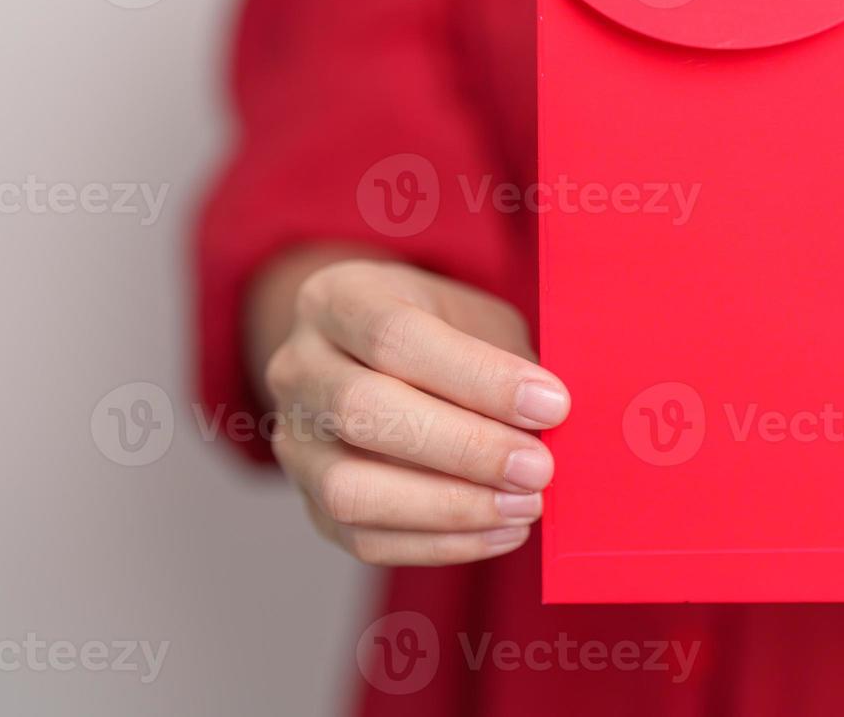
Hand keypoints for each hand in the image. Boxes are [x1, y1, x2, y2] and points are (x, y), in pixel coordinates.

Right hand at [260, 258, 569, 565]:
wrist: (372, 357)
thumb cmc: (441, 332)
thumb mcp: (477, 318)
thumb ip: (506, 360)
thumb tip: (548, 421)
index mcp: (339, 298)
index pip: (395, 336)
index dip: (477, 376)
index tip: (551, 405)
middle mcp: (298, 367)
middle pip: (362, 411)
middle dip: (464, 447)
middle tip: (538, 467)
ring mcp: (292, 440)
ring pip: (350, 489)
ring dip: (450, 507)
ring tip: (525, 506)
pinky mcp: (308, 502)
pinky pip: (364, 539)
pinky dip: (440, 544)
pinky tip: (501, 531)